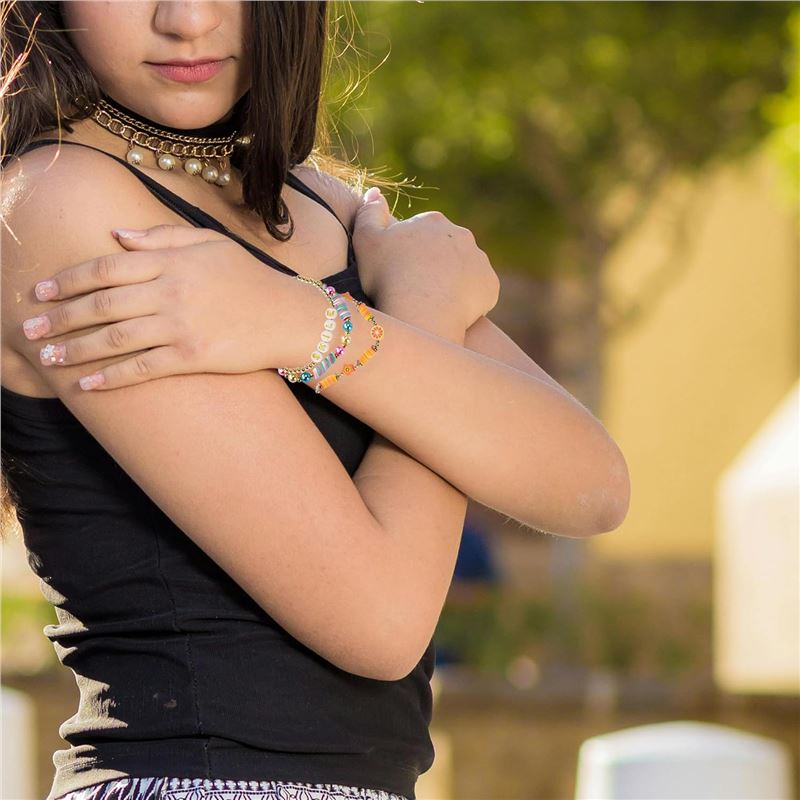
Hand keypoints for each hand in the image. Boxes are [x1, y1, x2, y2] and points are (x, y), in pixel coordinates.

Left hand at [21, 224, 292, 390]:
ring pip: (115, 338)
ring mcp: (181, 326)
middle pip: (102, 304)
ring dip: (76, 349)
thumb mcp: (209, 243)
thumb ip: (161, 236)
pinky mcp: (192, 357)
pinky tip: (87, 384)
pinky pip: (143, 368)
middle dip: (61, 317)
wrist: (287, 316)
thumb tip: (115, 235)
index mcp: (171, 261)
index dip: (69, 279)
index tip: (42, 291)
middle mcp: (171, 292)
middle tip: (30, 328)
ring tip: (47, 357)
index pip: (107, 267)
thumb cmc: (249, 277)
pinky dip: (112, 377)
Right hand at [352, 188, 499, 329]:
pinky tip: (450, 309)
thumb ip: (369, 213)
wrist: (421, 313)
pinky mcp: (490, 285)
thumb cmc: (389, 277)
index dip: (407, 252)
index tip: (397, 271)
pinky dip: (467, 298)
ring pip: (463, 268)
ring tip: (432, 300)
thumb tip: (376, 192)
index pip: (420, 233)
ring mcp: (479, 260)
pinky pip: (477, 290)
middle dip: (432, 263)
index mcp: (432, 220)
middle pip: (444, 248)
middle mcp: (461, 234)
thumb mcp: (366, 240)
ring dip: (451, 280)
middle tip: (415, 287)